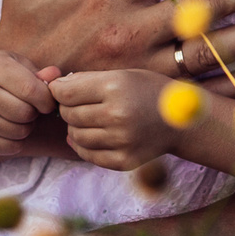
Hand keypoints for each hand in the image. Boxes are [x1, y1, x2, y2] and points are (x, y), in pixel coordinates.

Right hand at [0, 51, 59, 155]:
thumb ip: (39, 73)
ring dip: (26, 126)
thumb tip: (56, 76)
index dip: (47, 100)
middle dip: (35, 112)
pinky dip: (17, 141)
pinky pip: (8, 147)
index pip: (31, 91)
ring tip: (19, 115)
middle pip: (25, 114)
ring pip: (19, 132)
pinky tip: (11, 127)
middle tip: (29, 106)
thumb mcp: (16, 62)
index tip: (46, 100)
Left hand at [52, 69, 183, 172]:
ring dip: (75, 127)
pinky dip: (83, 146)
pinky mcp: (124, 161)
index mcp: (115, 88)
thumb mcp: (122, 75)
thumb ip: (86, 80)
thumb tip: (53, 86)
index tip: (62, 90)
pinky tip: (91, 135)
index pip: (65, 93)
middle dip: (67, 109)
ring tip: (88, 120)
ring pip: (76, 136)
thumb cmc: (148, 92)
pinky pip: (88, 155)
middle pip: (69, 115)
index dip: (58, 90)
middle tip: (79, 105)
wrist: (181, 121)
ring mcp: (121, 141)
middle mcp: (117, 115)